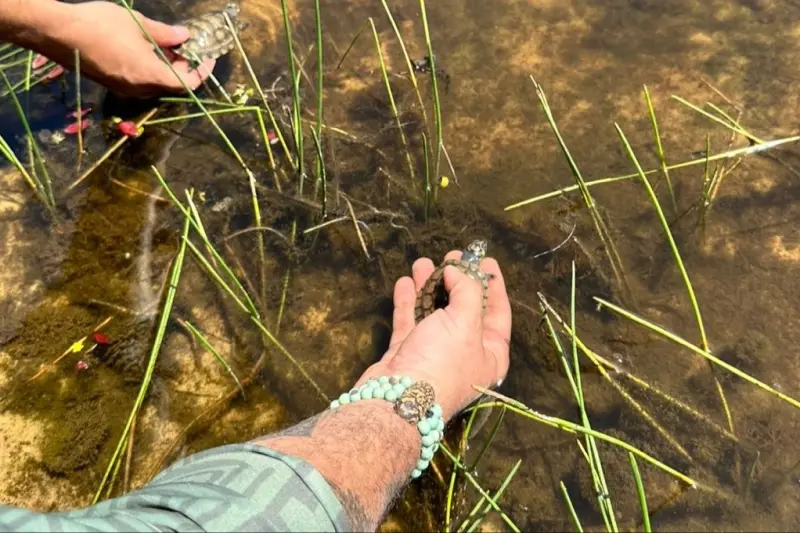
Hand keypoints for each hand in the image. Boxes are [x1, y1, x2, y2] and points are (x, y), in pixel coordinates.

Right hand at [32, 2, 214, 97]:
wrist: (58, 33)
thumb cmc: (100, 25)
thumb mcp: (138, 24)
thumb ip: (165, 34)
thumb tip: (184, 37)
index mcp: (150, 76)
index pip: (187, 83)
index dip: (201, 73)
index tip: (208, 59)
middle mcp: (139, 89)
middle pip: (172, 85)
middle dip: (183, 68)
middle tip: (186, 47)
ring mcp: (124, 89)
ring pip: (155, 83)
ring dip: (165, 67)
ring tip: (166, 45)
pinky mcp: (112, 84)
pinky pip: (139, 81)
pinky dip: (149, 69)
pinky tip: (145, 49)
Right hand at [355, 251, 511, 421]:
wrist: (396, 398)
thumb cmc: (442, 361)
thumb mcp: (465, 322)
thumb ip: (467, 290)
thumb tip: (457, 270)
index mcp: (490, 354)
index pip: (498, 312)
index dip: (494, 285)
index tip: (485, 260)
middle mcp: (465, 354)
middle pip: (464, 309)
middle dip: (457, 281)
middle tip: (451, 256)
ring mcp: (435, 353)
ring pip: (434, 312)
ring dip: (429, 286)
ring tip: (423, 262)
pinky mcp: (408, 353)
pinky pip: (410, 321)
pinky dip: (408, 301)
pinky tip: (405, 282)